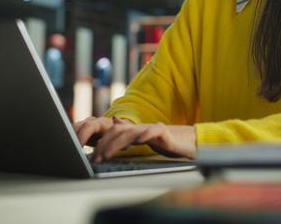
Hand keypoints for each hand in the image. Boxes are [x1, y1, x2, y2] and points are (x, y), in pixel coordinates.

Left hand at [73, 116, 196, 161]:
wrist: (188, 141)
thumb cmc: (165, 142)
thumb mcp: (143, 139)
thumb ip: (128, 132)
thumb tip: (113, 122)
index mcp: (134, 131)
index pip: (113, 134)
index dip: (102, 143)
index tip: (93, 157)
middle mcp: (141, 128)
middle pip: (118, 133)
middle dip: (104, 146)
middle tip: (95, 159)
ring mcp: (151, 129)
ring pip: (131, 133)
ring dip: (117, 144)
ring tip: (107, 154)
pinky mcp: (164, 132)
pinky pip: (153, 132)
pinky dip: (145, 135)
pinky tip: (138, 141)